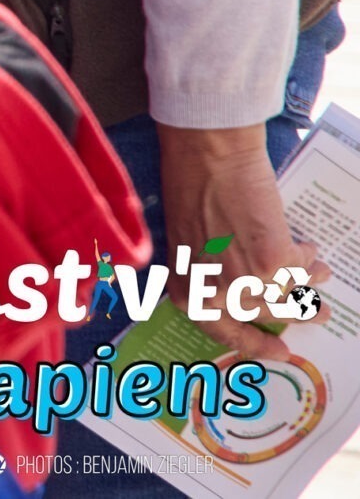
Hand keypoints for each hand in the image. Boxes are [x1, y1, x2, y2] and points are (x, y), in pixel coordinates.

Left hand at [161, 121, 329, 359]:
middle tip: (318, 314)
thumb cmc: (189, 190)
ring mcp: (245, 282)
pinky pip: (299, 266)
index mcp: (188, 292)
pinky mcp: (273, 262)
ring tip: (323, 278)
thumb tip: (249, 291)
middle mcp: (215, 295)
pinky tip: (310, 248)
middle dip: (295, 313)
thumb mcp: (188, 244)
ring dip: (309, 287)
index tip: (282, 352)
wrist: (204, 158)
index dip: (255, 344)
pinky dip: (307, 257)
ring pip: (288, 293)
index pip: (223, 333)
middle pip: (265, 314)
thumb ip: (211, 272)